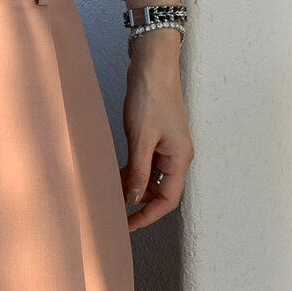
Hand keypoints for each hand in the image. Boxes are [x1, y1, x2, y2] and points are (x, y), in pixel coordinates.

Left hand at [119, 41, 192, 231]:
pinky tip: (116, 173)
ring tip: (111, 193)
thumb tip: (134, 199)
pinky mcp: (158, 137)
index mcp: (180, 159)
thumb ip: (138, 171)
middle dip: (140, 204)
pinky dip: (133, 171)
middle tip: (114, 211)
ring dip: (134, 187)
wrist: (152, 64)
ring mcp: (168, 147)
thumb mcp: (141, 138)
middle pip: (161, 193)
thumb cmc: (150, 97)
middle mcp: (177, 156)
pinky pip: (147, 164)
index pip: (168, 200)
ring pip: (152, 178)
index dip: (148, 217)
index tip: (127, 226)